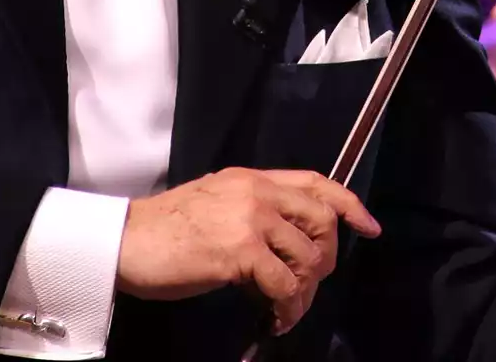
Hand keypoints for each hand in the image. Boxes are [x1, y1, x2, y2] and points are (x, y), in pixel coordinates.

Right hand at [117, 168, 380, 334]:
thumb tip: (287, 242)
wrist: (126, 240)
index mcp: (252, 177)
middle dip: (327, 257)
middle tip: (310, 284)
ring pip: (307, 256)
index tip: (370, 227)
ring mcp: (250, 219)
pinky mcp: (240, 251)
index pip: (316, 182)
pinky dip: (286, 307)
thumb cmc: (165, 229)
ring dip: (305, 291)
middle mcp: (257, 191)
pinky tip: (274, 318)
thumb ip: (253, 210)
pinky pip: (284, 284)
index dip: (350, 204)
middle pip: (322, 220)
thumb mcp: (216, 202)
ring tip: (287, 309)